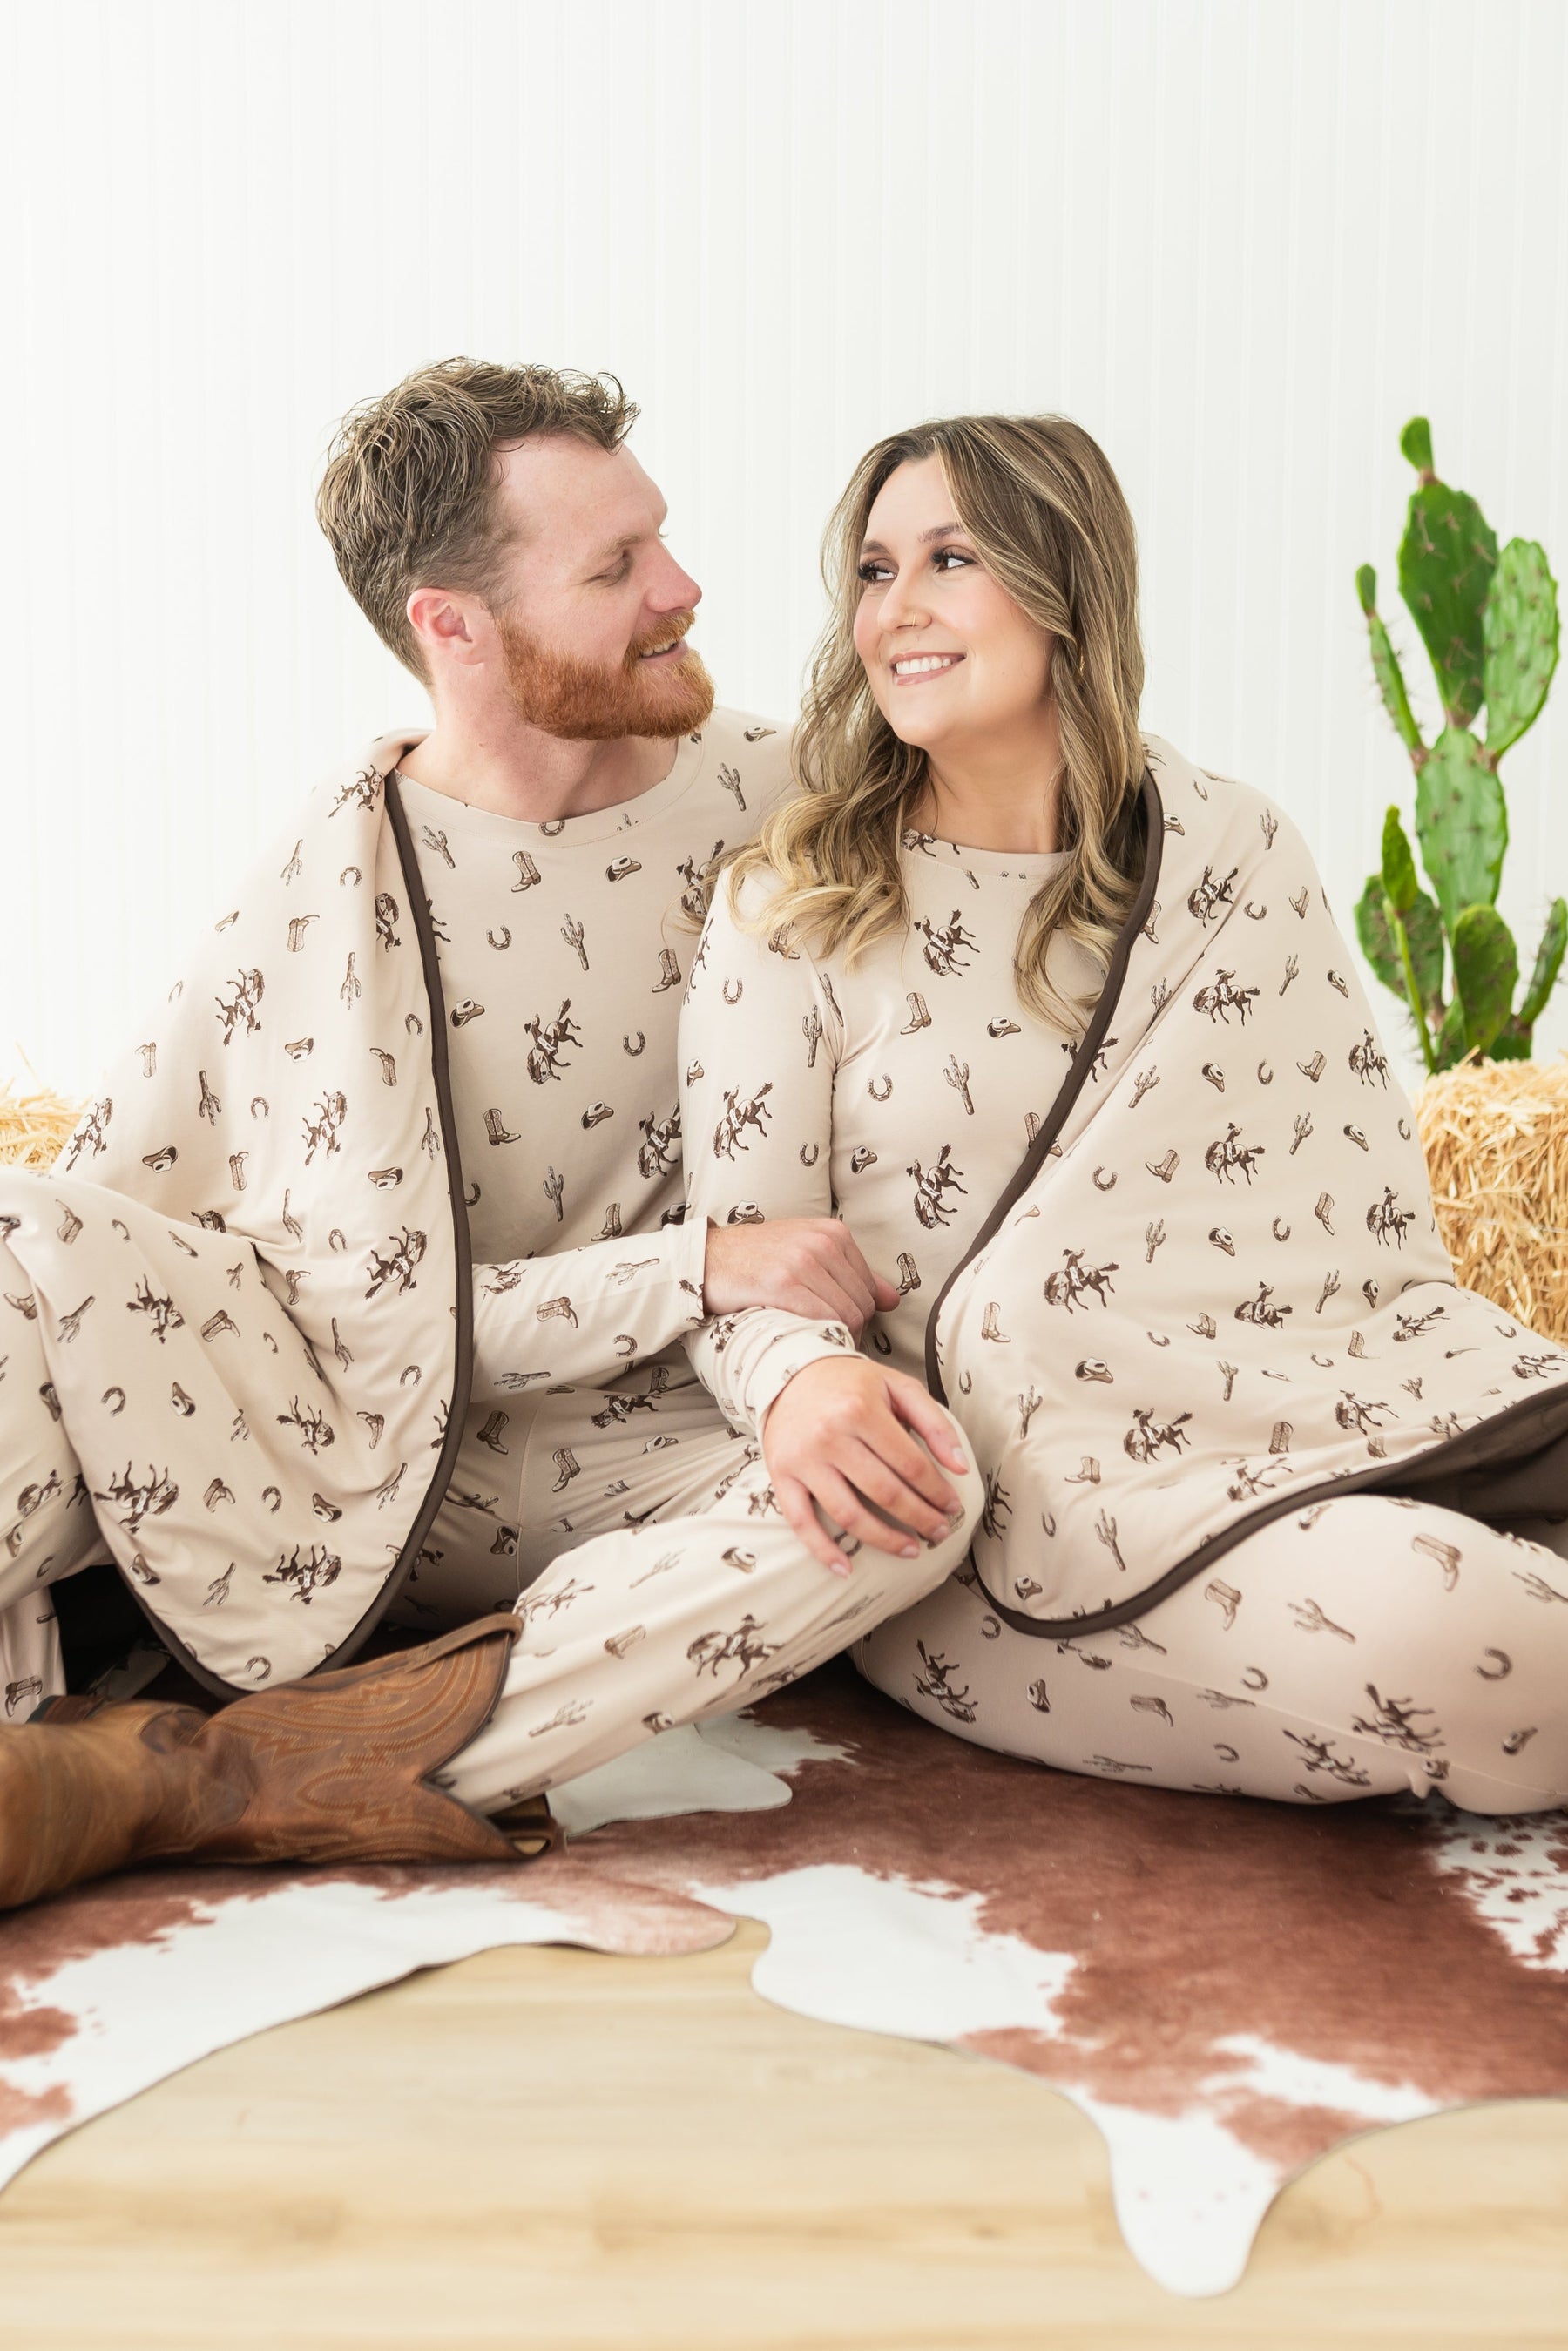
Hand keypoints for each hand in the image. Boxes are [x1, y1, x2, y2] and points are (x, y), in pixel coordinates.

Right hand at [702, 1216, 897, 1339]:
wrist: (707, 1260)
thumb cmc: (757, 1260)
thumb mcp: (807, 1253)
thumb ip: (852, 1274)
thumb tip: (892, 1301)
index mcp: (834, 1233)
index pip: (870, 1289)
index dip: (859, 1315)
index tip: (837, 1327)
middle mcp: (822, 1243)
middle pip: (862, 1305)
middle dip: (850, 1330)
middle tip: (825, 1339)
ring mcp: (803, 1261)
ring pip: (846, 1316)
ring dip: (834, 1337)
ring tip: (814, 1341)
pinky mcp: (782, 1283)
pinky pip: (821, 1319)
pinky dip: (817, 1335)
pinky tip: (801, 1338)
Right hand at [761, 1355, 970, 1577]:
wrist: (788, 1374)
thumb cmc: (851, 1384)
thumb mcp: (898, 1386)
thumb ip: (934, 1422)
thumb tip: (961, 1467)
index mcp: (862, 1410)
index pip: (911, 1464)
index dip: (937, 1491)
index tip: (952, 1507)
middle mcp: (831, 1436)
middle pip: (885, 1493)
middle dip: (919, 1519)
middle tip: (938, 1533)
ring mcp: (804, 1460)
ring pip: (848, 1514)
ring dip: (884, 1540)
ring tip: (909, 1550)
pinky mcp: (782, 1476)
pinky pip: (801, 1522)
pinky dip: (822, 1550)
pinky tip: (845, 1569)